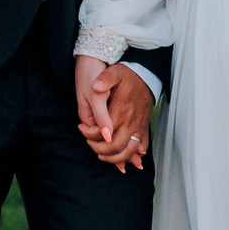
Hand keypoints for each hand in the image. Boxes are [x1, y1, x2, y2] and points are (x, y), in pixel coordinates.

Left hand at [74, 56, 152, 172]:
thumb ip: (105, 80)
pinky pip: (141, 147)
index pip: (105, 131)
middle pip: (116, 146)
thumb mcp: (114, 72)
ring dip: (114, 157)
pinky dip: (131, 155)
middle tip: (90, 143)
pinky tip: (121, 158)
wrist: (146, 76)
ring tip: (101, 154)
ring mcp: (139, 126)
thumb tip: (96, 87)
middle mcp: (132, 121)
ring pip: (128, 151)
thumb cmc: (128, 76)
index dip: (90, 134)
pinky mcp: (144, 128)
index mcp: (122, 110)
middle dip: (100, 149)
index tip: (82, 129)